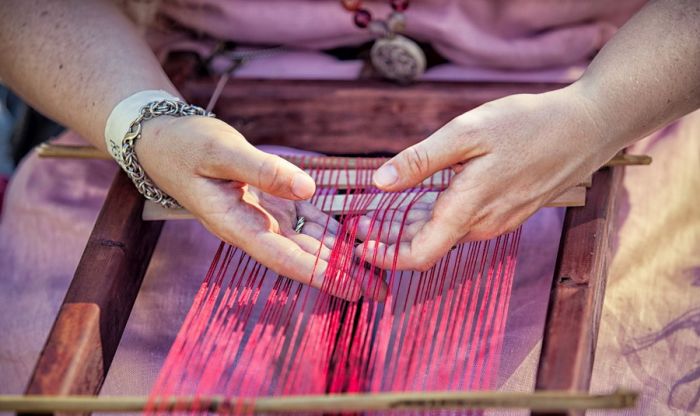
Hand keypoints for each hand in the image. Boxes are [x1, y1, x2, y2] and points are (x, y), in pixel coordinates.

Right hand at [135, 116, 383, 299]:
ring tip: (375, 272)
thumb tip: (309, 188)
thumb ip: (263, 170)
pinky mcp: (271, 200)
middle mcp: (253, 227)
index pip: (284, 257)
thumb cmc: (186, 145)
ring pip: (308, 242)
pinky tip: (356, 238)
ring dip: (340, 257)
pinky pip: (306, 219)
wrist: (163, 140)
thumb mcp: (221, 152)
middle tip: (379, 291)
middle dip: (340, 274)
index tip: (351, 288)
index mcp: (237, 224)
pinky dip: (330, 230)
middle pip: (303, 257)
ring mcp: (264, 215)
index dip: (319, 273)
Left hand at [357, 86, 620, 270]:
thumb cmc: (528, 126)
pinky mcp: (509, 212)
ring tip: (383, 207)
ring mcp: (499, 221)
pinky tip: (424, 196)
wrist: (587, 128)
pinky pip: (465, 222)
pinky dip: (437, 216)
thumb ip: (421, 160)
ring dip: (413, 226)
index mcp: (468, 210)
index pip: (420, 255)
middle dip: (392, 237)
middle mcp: (483, 226)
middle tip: (360, 220)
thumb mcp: (468, 132)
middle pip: (428, 245)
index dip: (386, 258)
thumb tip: (379, 182)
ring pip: (446, 233)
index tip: (361, 246)